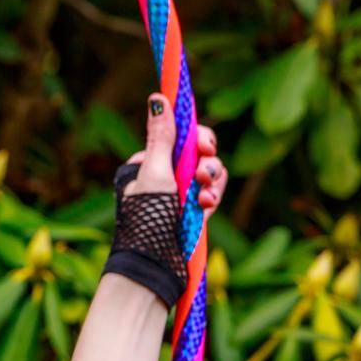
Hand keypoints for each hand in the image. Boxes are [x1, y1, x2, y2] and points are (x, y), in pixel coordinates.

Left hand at [120, 93, 227, 222]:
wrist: (153, 262)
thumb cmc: (147, 215)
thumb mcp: (154, 171)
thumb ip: (162, 137)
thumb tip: (158, 98)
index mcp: (147, 163)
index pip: (176, 137)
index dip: (193, 136)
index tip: (201, 140)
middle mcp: (165, 176)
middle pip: (197, 152)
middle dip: (206, 156)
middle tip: (205, 160)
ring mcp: (181, 194)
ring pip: (210, 172)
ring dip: (212, 176)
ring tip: (204, 189)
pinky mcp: (195, 212)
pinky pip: (212, 193)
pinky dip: (213, 196)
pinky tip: (206, 203)